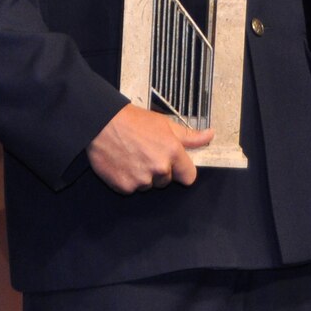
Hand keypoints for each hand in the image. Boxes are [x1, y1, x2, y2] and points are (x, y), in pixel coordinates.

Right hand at [86, 104, 212, 193]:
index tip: (173, 165)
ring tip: (132, 156)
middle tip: (145, 153)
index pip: (189, 176)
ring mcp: (141, 179)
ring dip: (142, 176)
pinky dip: (127, 179)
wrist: (101, 123)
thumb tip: (209, 135)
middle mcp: (159, 168)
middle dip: (158, 170)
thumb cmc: (132, 121)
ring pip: (148, 185)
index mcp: (172, 152)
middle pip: (166, 181)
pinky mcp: (125, 186)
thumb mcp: (165, 124)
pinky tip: (122, 163)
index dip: (181, 170)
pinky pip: (131, 189)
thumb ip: (189, 135)